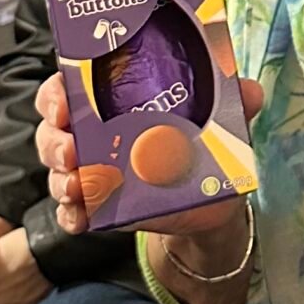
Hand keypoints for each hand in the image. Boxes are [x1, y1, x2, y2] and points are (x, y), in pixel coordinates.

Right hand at [34, 69, 261, 240]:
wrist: (212, 203)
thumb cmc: (203, 145)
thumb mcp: (218, 120)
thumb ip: (233, 102)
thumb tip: (251, 91)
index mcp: (112, 101)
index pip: (69, 86)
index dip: (57, 92)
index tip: (64, 101)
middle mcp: (94, 134)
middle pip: (53, 129)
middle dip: (54, 139)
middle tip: (71, 150)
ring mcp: (92, 172)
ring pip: (57, 171)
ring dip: (60, 177)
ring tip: (77, 184)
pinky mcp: (100, 209)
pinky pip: (72, 213)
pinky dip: (71, 215)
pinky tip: (81, 217)